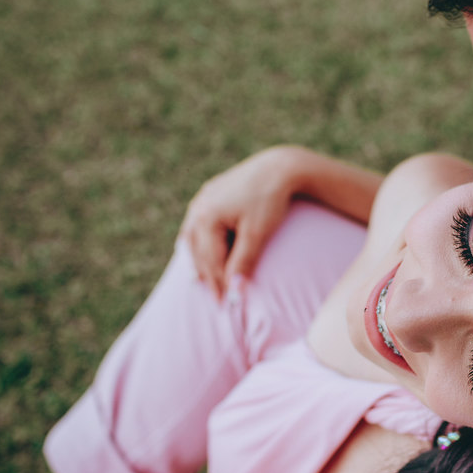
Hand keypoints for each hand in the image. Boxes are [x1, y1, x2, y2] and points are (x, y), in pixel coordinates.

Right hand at [179, 146, 304, 299]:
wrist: (278, 167)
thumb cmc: (269, 200)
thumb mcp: (257, 234)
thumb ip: (243, 263)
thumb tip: (235, 292)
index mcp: (206, 218)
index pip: (211, 261)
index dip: (219, 285)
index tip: (226, 305)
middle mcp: (198, 208)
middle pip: (200, 252)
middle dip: (209, 278)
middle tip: (217, 301)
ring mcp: (201, 200)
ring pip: (193, 238)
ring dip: (198, 261)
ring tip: (201, 283)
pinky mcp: (209, 194)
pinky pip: (197, 224)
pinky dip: (198, 242)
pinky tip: (196, 251)